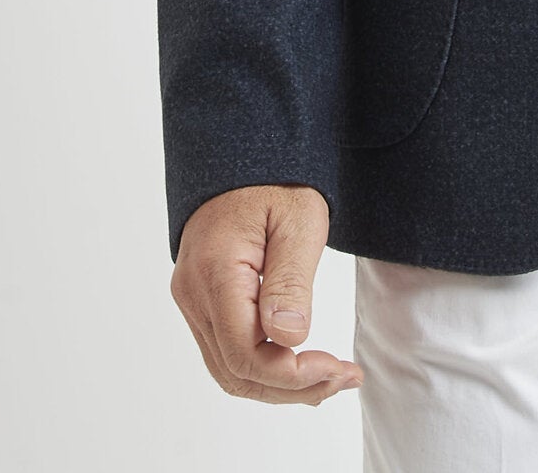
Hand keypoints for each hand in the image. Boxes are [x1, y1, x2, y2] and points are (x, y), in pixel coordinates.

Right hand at [170, 183, 362, 404]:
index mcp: (215, 273)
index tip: (337, 367)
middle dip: (291, 388)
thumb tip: (288, 340)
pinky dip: (262, 365)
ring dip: (278, 383)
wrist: (241, 148)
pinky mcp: (200, 298)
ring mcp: (192, 298)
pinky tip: (299, 363)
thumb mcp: (299, 220)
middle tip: (345, 378)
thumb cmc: (275, 179)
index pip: (245, 355)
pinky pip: (225, 349)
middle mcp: (193, 294)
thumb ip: (291, 281)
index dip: (291, 376)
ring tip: (329, 379)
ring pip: (227, 368)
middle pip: (235, 372)